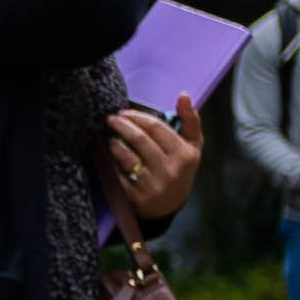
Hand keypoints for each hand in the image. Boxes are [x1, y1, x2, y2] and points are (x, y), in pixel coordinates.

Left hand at [111, 95, 202, 226]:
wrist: (169, 204)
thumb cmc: (179, 166)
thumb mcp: (192, 145)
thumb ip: (190, 119)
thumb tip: (184, 95)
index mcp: (185, 155)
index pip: (156, 127)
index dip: (137, 116)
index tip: (124, 112)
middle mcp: (171, 170)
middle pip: (140, 139)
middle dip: (121, 125)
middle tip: (110, 118)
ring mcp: (154, 185)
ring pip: (127, 156)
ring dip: (113, 142)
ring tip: (109, 136)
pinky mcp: (137, 197)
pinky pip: (117, 174)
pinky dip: (109, 161)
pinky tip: (107, 154)